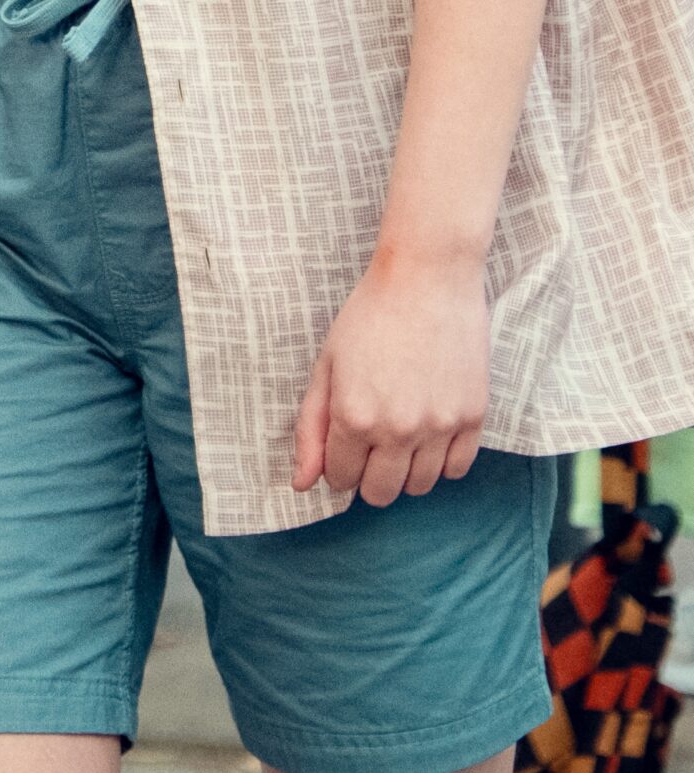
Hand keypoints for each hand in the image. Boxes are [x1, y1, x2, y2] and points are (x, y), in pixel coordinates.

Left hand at [291, 252, 489, 505]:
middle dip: (368, 478)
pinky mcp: (473, 417)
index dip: (337, 466)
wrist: (427, 278)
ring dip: (405, 472)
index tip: (343, 447)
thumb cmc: (370, 316)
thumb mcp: (327, 366)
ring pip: (420, 487)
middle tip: (370, 447)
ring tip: (400, 436)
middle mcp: (397, 430)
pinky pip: (457, 469)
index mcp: (354, 417)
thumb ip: (311, 429)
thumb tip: (300, 484)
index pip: (341, 478)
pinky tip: (429, 435)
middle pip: (380, 494)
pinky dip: (441, 462)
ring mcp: (439, 426)